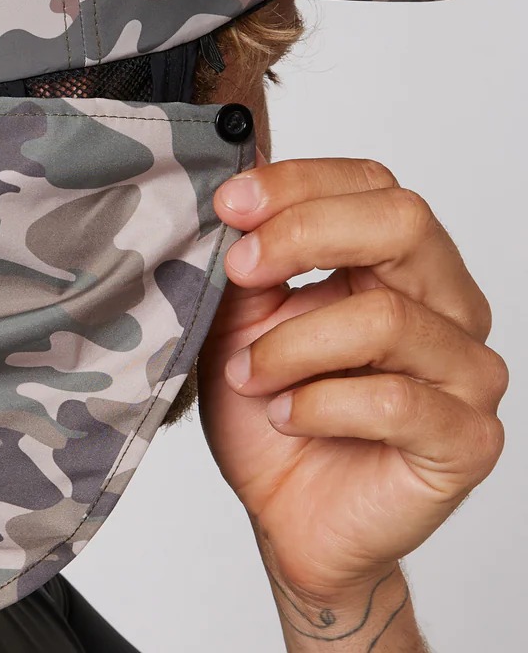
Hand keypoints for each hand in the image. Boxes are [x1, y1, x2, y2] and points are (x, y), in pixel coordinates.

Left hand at [197, 155, 507, 610]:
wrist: (287, 514)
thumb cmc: (270, 409)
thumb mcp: (241, 321)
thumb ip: (249, 262)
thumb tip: (236, 195)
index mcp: (396, 261)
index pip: (369, 183)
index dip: (297, 183)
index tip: (229, 204)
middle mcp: (445, 302)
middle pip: (402, 221)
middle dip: (302, 235)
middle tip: (240, 269)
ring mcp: (466, 369)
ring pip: (385, 317)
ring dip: (291, 346)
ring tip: (248, 376)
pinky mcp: (467, 437)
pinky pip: (395, 400)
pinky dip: (319, 405)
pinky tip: (287, 418)